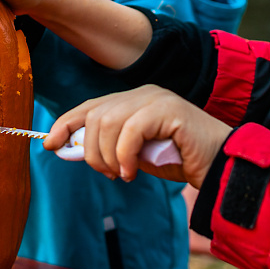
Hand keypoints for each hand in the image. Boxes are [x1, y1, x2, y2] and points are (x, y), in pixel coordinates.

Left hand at [46, 85, 230, 187]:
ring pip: (107, 123)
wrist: (219, 166)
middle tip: (109, 174)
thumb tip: (72, 149)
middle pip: (94, 115)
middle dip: (90, 151)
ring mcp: (155, 98)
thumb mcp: (136, 156)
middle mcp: (142, 94)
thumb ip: (110, 148)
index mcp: (133, 101)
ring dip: (108, 157)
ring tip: (123, 174)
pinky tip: (133, 172)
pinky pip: (129, 131)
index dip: (66, 123)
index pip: (90, 106)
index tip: (50, 144)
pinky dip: (125, 156)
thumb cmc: (180, 161)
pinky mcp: (167, 109)